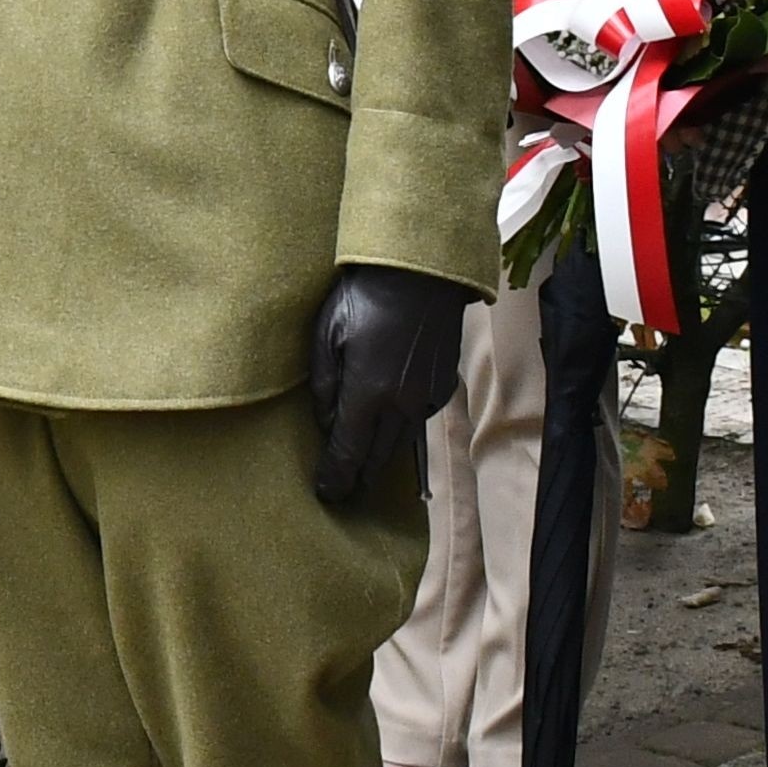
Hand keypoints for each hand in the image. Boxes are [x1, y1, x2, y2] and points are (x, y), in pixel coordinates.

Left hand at [304, 263, 474, 509]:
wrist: (421, 271)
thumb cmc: (363, 296)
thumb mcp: (327, 334)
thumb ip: (325, 386)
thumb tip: (326, 424)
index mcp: (368, 391)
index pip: (348, 452)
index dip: (337, 478)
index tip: (327, 495)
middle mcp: (401, 403)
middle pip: (377, 457)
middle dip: (358, 477)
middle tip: (343, 492)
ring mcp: (426, 396)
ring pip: (400, 444)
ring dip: (380, 459)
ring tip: (364, 470)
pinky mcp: (442, 387)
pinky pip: (418, 422)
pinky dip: (401, 431)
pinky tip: (388, 430)